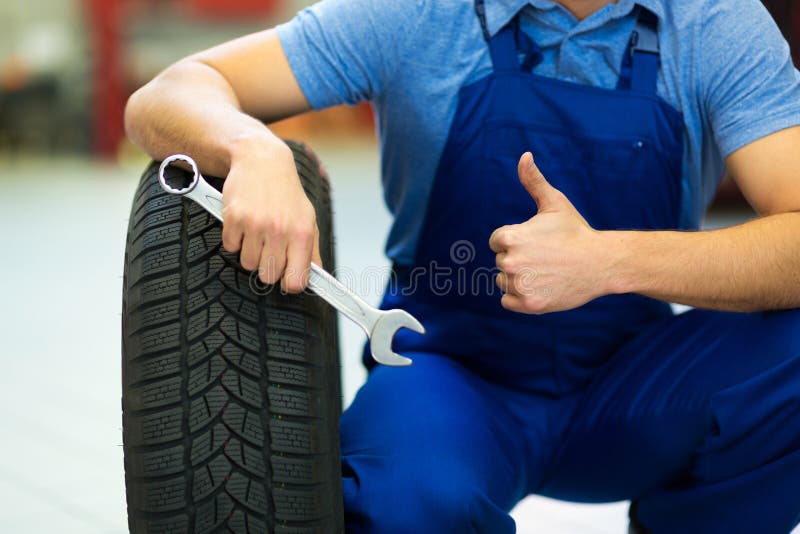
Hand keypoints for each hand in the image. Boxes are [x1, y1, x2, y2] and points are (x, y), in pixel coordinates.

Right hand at [220, 141, 320, 292]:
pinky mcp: (234, 218)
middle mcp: (280, 230)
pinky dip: (235, 239)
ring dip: (250, 252)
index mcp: (302, 233)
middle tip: (269, 246)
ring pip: (247, 264)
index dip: (289, 282)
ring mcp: (255, 224)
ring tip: (257, 232)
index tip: (286, 276)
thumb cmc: (286, 194)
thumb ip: (312, 251)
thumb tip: (318, 278)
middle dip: (267, 266)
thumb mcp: (308, 219)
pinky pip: (230, 247)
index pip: (295, 281)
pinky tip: (245, 223)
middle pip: (268, 276)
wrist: (262, 161)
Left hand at [489, 152, 614, 313]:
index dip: (516, 240)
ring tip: (545, 272)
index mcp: (510, 238)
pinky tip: (541, 286)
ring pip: (504, 282)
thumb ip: (533, 181)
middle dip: (519, 259)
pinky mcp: (528, 305)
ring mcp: (519, 285)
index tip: (537, 242)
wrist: (601, 263)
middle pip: (501, 262)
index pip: (497, 241)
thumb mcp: (554, 203)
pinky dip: (520, 297)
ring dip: (519, 278)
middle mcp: (510, 263)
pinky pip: (508, 301)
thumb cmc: (576, 231)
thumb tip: (524, 155)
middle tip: (545, 257)